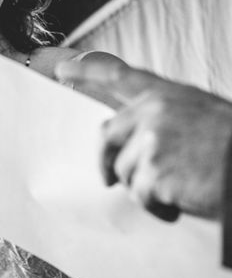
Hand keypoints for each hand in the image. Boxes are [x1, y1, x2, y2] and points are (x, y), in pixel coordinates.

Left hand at [57, 59, 231, 218]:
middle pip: (106, 136)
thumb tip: (129, 139)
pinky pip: (140, 196)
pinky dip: (158, 207)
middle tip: (107, 179)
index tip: (62, 70)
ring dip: (146, 188)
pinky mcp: (153, 170)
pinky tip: (179, 203)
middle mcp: (153, 111)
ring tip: (179, 188)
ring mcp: (151, 139)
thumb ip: (162, 118)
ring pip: (125, 172)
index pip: (117, 75)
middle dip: (106, 162)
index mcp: (166, 95)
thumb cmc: (230, 145)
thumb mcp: (198, 115)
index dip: (87, 71)